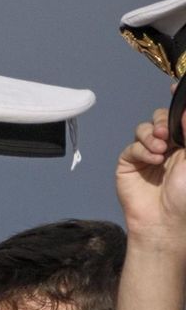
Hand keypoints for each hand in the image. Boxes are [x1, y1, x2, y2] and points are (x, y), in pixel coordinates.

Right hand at [115, 102, 185, 246]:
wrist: (165, 223)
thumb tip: (184, 110)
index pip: (180, 119)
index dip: (178, 104)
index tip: (175, 87)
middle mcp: (168, 148)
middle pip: (161, 119)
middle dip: (162, 121)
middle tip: (166, 133)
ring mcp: (147, 156)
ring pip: (144, 130)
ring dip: (151, 135)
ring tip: (160, 150)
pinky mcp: (129, 164)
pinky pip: (132, 146)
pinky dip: (141, 150)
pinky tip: (152, 160)